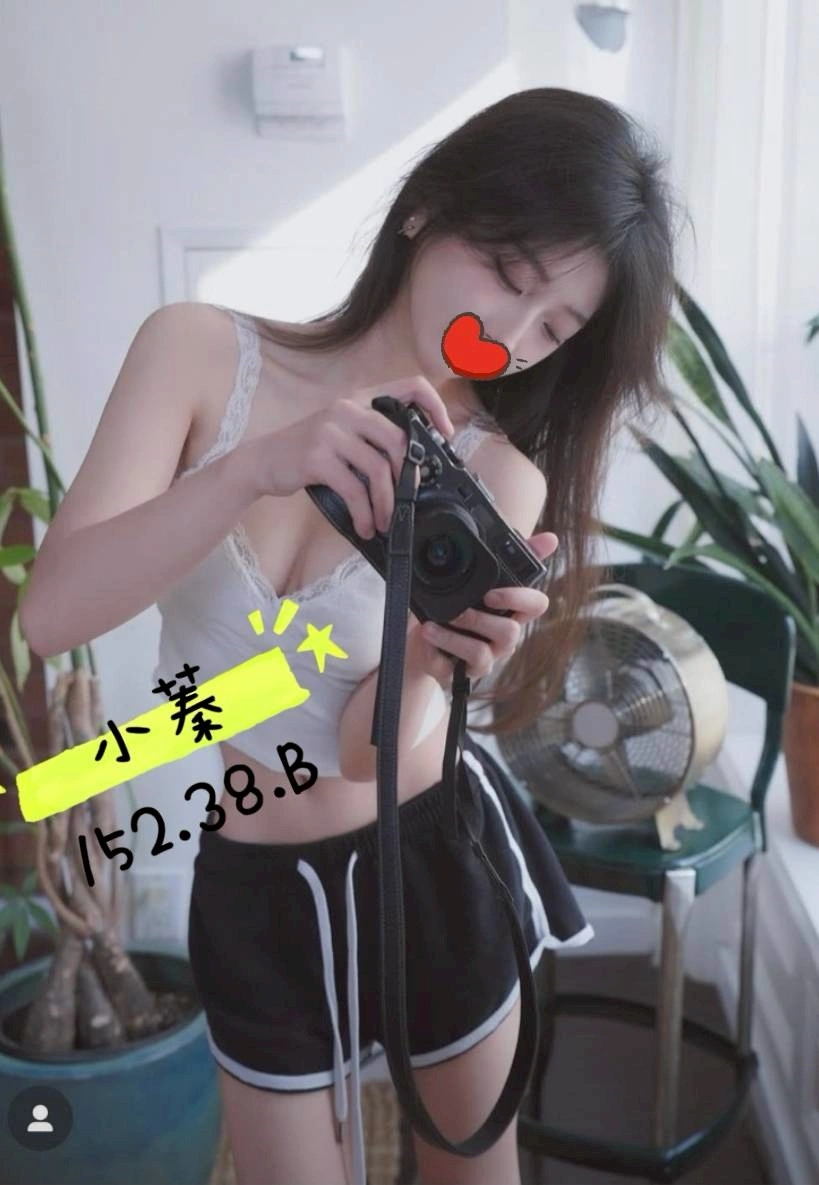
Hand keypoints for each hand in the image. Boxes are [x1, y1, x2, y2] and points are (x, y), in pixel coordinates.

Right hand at [248, 376, 454, 537]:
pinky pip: (355, 489)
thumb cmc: (307, 451)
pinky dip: (365, 513)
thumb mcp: (341, 432)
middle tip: (406, 500)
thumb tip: (413, 466)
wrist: (262, 461)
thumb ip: (372, 436)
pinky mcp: (317, 457)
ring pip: (379, 469)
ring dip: (386, 504)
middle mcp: (347, 408)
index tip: (446, 434)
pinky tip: (365, 525)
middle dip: (408, 478)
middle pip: (400, 440)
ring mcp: (331, 431)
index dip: (436, 407)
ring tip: (383, 521)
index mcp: (359, 399)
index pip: (410, 385)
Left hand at [407, 532, 558, 687]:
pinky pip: (454, 671)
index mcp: (513, 613)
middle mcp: (503, 639)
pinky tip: (426, 638)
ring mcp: (485, 659)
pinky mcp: (461, 675)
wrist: (424, 640)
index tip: (491, 594)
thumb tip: (551, 538)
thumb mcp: (481, 581)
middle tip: (457, 611)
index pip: (536, 606)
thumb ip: (514, 557)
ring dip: (453, 638)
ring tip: (431, 627)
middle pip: (510, 632)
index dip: (519, 599)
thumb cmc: (461, 608)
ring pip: (482, 654)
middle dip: (479, 620)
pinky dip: (436, 652)